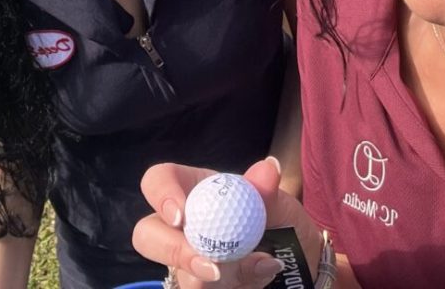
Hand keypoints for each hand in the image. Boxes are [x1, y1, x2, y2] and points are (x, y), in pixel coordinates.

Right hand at [133, 157, 322, 287]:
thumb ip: (267, 190)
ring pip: (180, 275)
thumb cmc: (278, 220)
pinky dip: (237, 287)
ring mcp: (186, 262)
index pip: (158, 180)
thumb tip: (268, 168)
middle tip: (211, 265)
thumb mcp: (278, 202)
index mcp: (193, 188)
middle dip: (174, 251)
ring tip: (261, 264)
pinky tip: (264, 275)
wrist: (297, 260)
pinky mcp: (199, 286)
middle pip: (147, 235)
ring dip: (222, 277)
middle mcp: (181, 226)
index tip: (181, 216)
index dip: (161, 195)